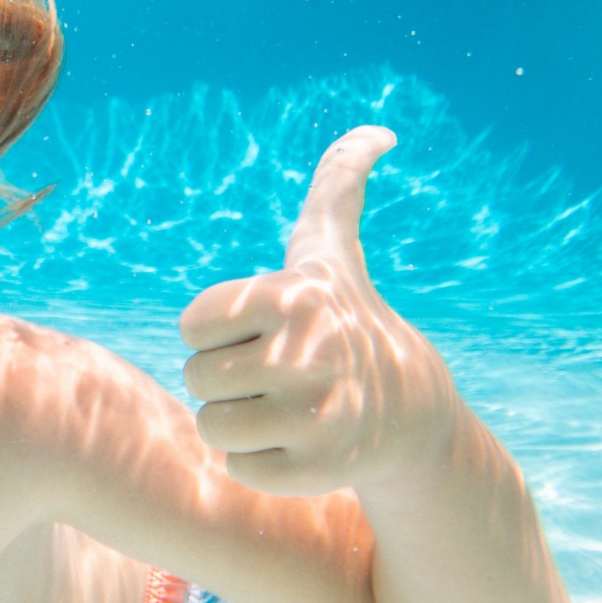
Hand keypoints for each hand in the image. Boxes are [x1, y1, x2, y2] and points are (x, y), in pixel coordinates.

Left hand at [179, 127, 454, 496]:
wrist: (411, 410)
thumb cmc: (348, 319)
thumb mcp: (333, 253)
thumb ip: (338, 186)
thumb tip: (377, 132)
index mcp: (289, 296)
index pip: (191, 324)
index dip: (218, 334)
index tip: (261, 332)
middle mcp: (303, 352)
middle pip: (196, 379)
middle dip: (227, 381)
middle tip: (274, 377)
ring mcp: (313, 415)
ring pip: (212, 428)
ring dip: (239, 424)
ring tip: (283, 410)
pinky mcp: (317, 470)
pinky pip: (239, 470)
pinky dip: (261, 463)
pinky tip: (300, 444)